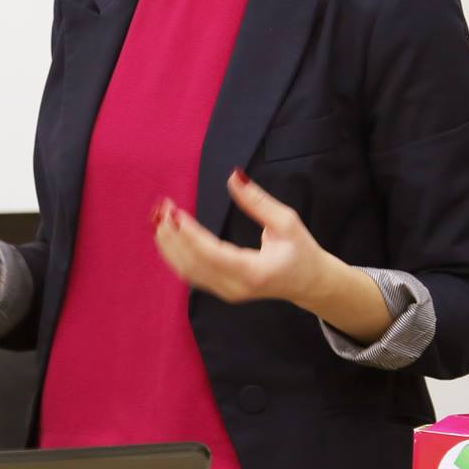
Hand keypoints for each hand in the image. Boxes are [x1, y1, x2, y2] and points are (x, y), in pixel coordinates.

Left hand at [151, 169, 331, 307]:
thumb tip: (234, 176)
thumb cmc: (302, 251)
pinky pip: (192, 273)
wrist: (309, 283)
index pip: (213, 254)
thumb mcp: (286, 222)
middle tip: (162, 209)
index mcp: (254, 272)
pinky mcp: (221, 290)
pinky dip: (176, 254)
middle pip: (193, 264)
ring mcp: (227, 292)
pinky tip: (168, 235)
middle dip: (173, 236)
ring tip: (159, 219)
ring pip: (188, 271)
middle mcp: (236, 287)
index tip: (176, 213)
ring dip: (169, 245)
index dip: (191, 235)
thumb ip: (258, 201)